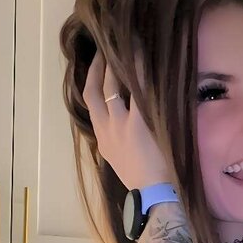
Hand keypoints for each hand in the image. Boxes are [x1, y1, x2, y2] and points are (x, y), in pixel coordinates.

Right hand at [82, 49, 173, 190]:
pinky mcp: (136, 124)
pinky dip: (137, 72)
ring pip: (111, 88)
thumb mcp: (122, 162)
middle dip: (97, 69)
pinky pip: (136, 91)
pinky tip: (141, 57)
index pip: (92, 106)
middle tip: (103, 51)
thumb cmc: (142, 181)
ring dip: (115, 66)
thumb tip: (125, 128)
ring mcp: (119, 126)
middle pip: (94, 92)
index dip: (92, 85)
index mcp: (102, 141)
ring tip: (122, 48)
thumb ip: (120, 143)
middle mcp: (105, 130)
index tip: (95, 69)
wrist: (151, 194)